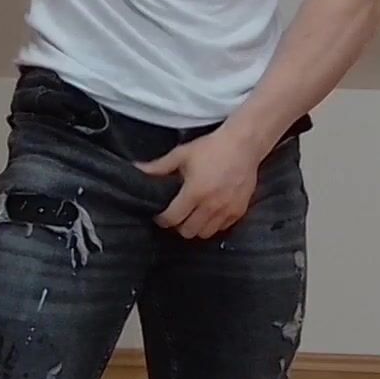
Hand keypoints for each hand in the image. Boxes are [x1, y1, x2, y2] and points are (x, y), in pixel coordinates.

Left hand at [137, 127, 264, 238]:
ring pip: (205, 234)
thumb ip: (159, 167)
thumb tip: (136, 170)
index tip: (160, 215)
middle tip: (177, 215)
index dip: (162, 220)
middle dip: (178, 225)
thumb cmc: (211, 148)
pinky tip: (209, 212)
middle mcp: (211, 205)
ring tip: (193, 215)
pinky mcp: (239, 211)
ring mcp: (226, 210)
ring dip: (196, 227)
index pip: (172, 219)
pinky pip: (222, 228)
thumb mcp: (182, 154)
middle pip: (188, 231)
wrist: (243, 145)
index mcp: (194, 192)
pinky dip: (213, 224)